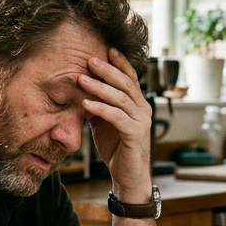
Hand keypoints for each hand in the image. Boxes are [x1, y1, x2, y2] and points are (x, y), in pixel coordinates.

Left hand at [79, 48, 152, 202]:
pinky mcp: (136, 134)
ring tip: (81, 79)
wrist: (127, 177)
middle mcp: (143, 109)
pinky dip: (100, 108)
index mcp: (138, 103)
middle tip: (89, 59)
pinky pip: (116, 117)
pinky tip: (85, 104)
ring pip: (120, 98)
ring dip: (99, 87)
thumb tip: (81, 88)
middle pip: (125, 83)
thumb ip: (98, 105)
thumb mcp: (103, 122)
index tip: (106, 48)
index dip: (120, 62)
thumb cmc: (116, 148)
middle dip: (107, 70)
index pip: (130, 78)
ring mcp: (142, 121)